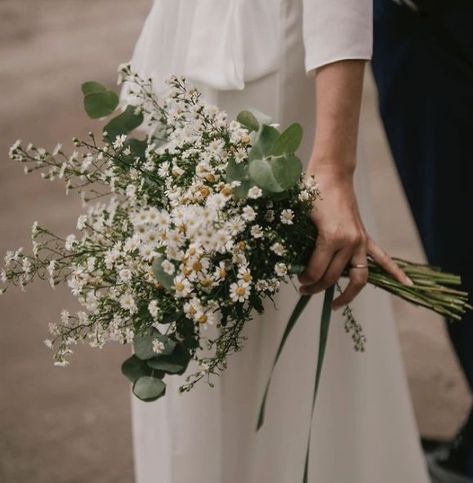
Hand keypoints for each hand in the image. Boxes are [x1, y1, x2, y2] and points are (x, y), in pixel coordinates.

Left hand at [298, 165, 412, 309]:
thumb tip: (295, 266)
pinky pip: (382, 258)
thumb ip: (300, 244)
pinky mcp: (365, 237)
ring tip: (335, 305)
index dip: (305, 279)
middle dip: (316, 287)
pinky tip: (406, 284)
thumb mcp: (300, 219)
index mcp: (331, 238)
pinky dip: (395, 271)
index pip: (317, 271)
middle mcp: (350, 242)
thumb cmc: (311, 193)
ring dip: (347, 294)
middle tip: (303, 290)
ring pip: (358, 278)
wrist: (331, 174)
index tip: (297, 280)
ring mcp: (360, 241)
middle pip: (334, 277)